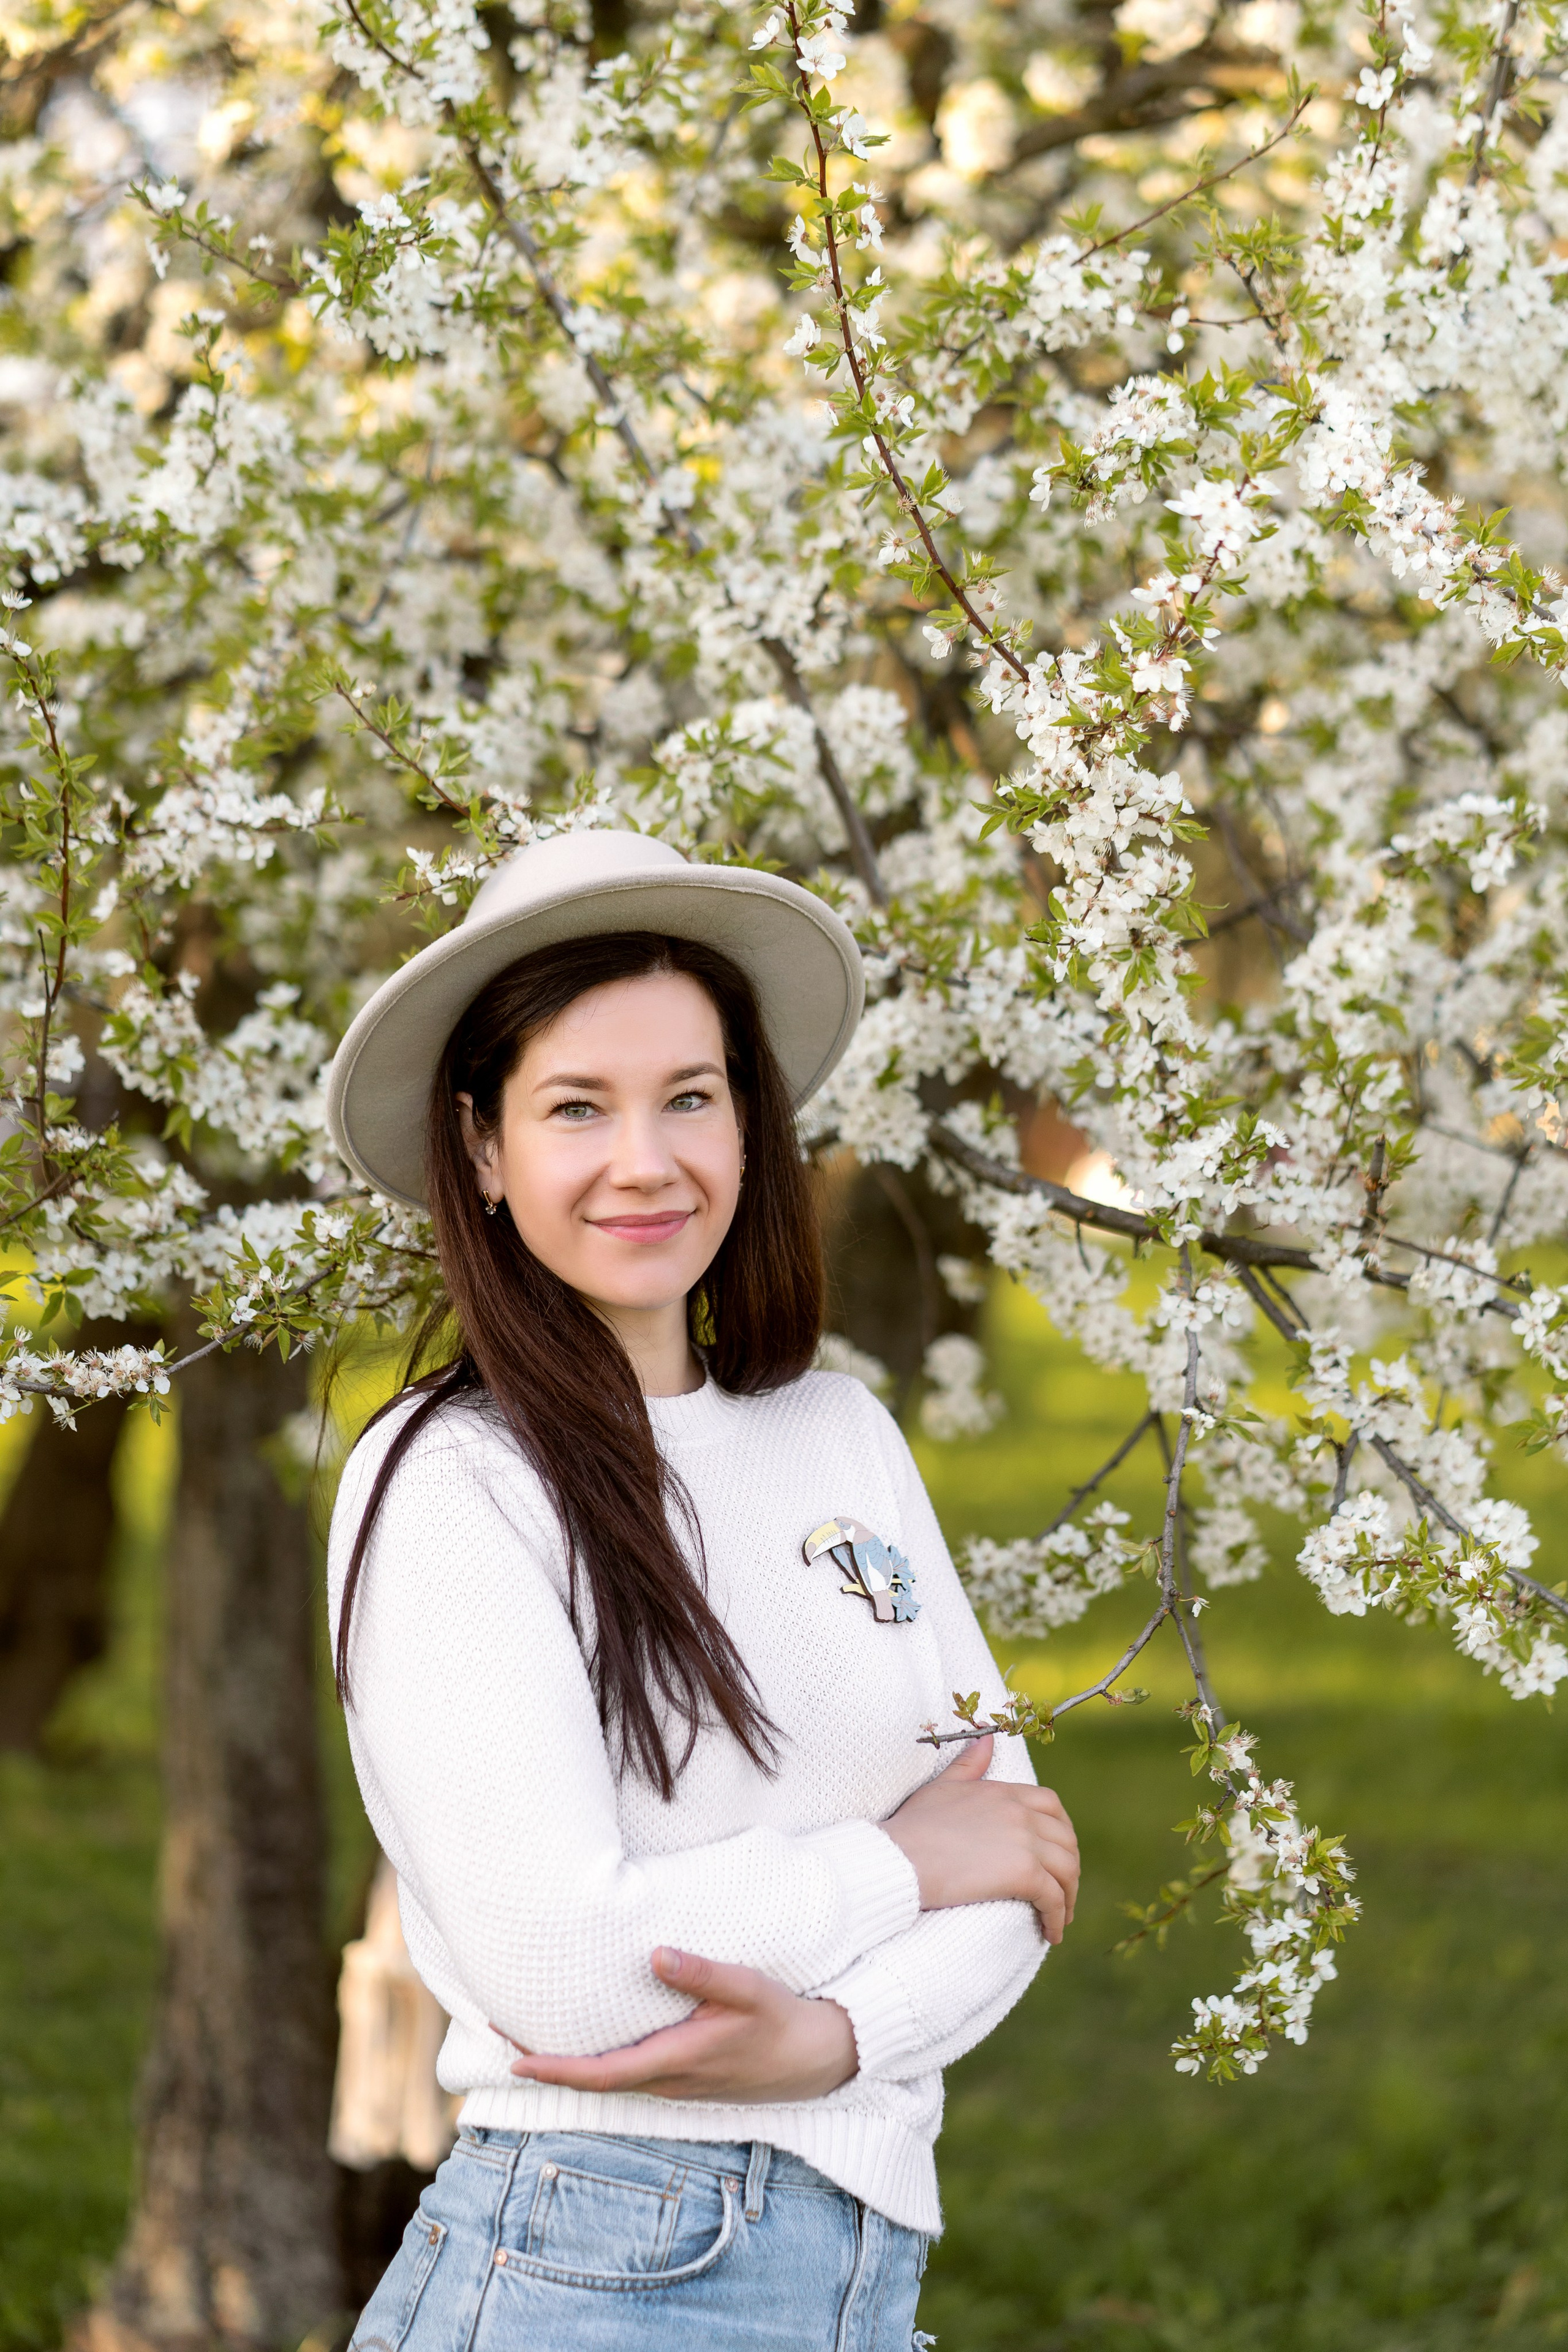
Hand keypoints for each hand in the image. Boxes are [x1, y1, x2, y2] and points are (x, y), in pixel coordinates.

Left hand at [490, 1947, 857, 2103]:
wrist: (816, 2059)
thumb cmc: (780, 2019)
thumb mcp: (748, 1988)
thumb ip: (702, 1973)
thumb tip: (655, 1955)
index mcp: (678, 2060)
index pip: (603, 2074)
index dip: (556, 2069)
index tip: (515, 2059)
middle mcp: (670, 2082)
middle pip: (595, 2081)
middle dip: (547, 2063)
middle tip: (500, 2035)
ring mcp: (676, 2086)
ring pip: (610, 2081)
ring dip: (569, 2064)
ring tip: (531, 2033)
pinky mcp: (684, 2079)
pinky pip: (628, 2076)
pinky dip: (597, 2063)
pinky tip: (587, 2041)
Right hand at [881, 1733, 1079, 1942]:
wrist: (898, 1858)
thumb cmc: (912, 1826)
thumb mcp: (942, 1786)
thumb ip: (969, 1764)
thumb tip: (987, 1739)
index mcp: (1004, 1792)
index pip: (1051, 1805)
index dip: (1061, 1830)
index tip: (1057, 1853)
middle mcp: (1020, 1812)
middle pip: (1066, 1839)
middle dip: (1069, 1866)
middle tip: (1062, 1891)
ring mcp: (1024, 1841)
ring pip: (1067, 1869)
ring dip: (1069, 1896)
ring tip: (1061, 1917)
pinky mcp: (1023, 1873)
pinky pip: (1054, 1897)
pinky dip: (1058, 1917)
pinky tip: (1052, 1934)